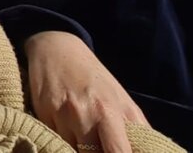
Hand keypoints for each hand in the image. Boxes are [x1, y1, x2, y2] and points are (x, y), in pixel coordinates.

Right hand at [25, 31, 147, 152]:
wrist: (56, 49)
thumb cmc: (95, 80)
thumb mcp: (123, 101)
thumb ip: (137, 130)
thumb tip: (149, 151)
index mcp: (110, 112)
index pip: (119, 152)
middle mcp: (84, 114)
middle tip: (101, 147)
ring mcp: (61, 115)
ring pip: (71, 152)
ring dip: (78, 150)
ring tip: (84, 139)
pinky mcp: (42, 115)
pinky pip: (55, 141)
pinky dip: (63, 141)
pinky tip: (66, 129)